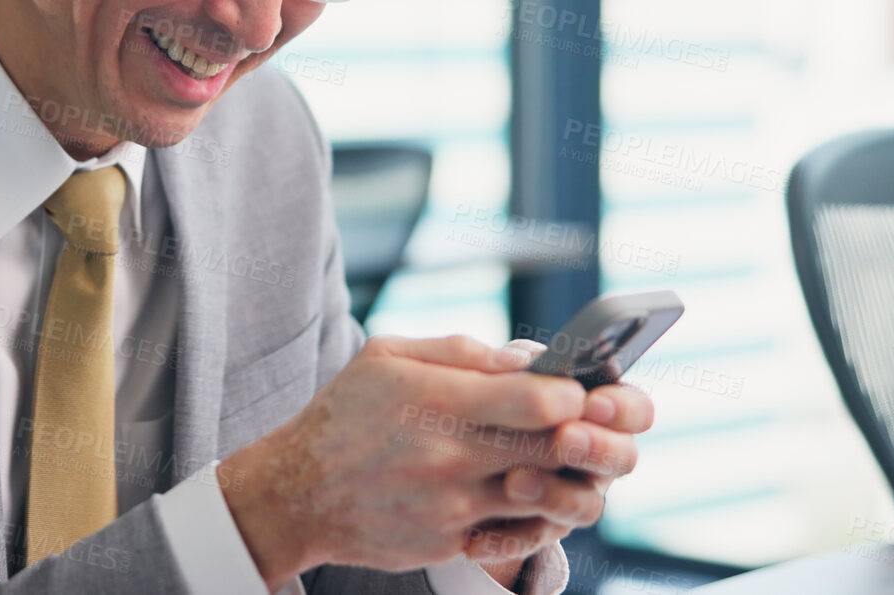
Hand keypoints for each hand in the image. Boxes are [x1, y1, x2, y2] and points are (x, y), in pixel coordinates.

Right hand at [217, 333, 643, 588]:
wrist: (296, 495)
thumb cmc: (345, 413)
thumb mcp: (387, 355)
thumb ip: (462, 351)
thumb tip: (530, 358)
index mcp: (436, 401)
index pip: (536, 400)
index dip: (574, 394)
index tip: (578, 389)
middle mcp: (449, 457)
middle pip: (554, 450)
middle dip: (589, 435)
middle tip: (597, 423)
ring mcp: (452, 507)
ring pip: (545, 498)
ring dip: (572, 478)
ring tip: (571, 459)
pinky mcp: (451, 544)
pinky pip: (516, 532)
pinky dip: (536, 513)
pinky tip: (531, 490)